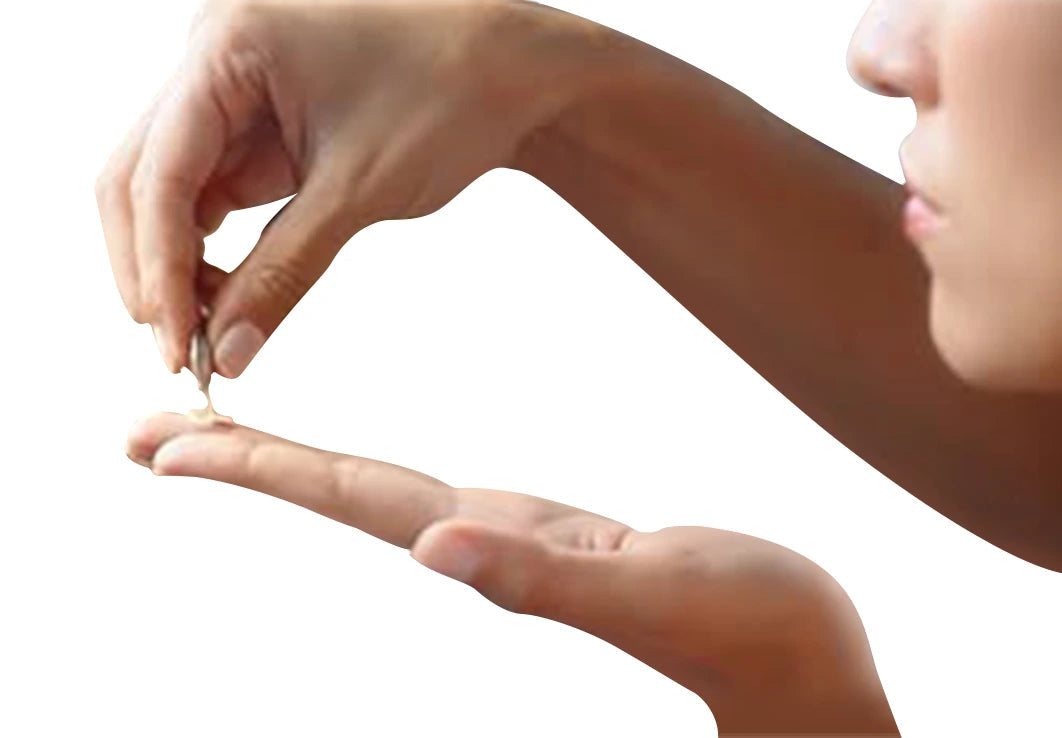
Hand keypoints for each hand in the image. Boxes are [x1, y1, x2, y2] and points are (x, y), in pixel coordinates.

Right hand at [96, 0, 594, 375]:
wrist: (507, 72)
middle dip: (153, 269)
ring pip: (166, 191)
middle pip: (139, 177)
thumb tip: (228, 352)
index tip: (176, 346)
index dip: (157, 267)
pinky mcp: (255, 128)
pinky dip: (208, 250)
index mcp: (227, 46)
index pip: (157, 171)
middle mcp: (212, 60)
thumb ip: (283, 272)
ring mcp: (230, 93)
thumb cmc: (448, 97)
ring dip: (175, 264)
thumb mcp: (357, 191)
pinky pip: (209, 194)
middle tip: (182, 351)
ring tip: (205, 335)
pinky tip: (224, 298)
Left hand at [127, 413, 898, 735]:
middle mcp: (487, 538)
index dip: (263, 465)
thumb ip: (544, 575)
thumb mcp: (654, 593)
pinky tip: (364, 479)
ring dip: (297, 463)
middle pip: (342, 492)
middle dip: (247, 458)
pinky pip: (435, 494)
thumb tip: (433, 548)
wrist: (801, 657)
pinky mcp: (551, 530)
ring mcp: (515, 535)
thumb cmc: (752, 628)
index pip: (353, 499)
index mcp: (498, 544)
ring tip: (230, 437)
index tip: (170, 443)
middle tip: (150, 431)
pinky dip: (376, 476)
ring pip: (379, 491)